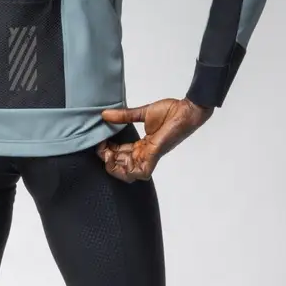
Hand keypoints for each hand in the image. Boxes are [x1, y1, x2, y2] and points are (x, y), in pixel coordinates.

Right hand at [96, 98, 213, 181]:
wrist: (186, 110)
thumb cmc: (169, 111)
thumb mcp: (142, 113)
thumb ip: (124, 116)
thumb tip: (104, 114)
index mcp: (142, 146)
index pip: (120, 155)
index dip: (108, 150)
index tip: (99, 140)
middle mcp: (144, 154)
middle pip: (122, 167)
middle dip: (108, 161)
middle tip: (101, 148)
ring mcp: (150, 156)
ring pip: (130, 174)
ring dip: (115, 167)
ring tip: (107, 153)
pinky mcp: (155, 154)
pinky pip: (143, 171)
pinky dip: (129, 169)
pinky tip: (116, 156)